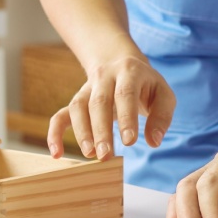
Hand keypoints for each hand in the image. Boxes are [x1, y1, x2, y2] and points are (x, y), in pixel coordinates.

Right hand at [46, 52, 175, 160]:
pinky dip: (55, 133)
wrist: (121, 62)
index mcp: (129, 72)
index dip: (127, 117)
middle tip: (106, 155)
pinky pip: (61, 115)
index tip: (130, 142)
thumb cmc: (146, 85)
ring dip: (82, 132)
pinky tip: (57, 154)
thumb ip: (162, 116)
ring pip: (78, 107)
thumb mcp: (163, 93)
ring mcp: (87, 88)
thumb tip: (154, 141)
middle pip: (99, 102)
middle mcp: (105, 77)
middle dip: (101, 130)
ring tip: (90, 155)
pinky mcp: (77, 100)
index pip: (125, 94)